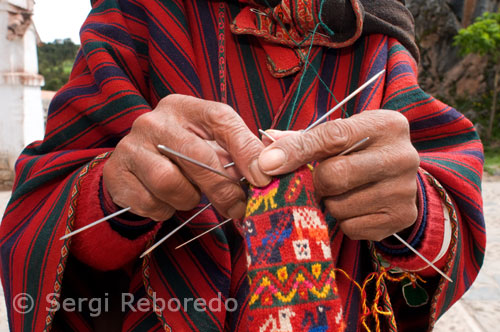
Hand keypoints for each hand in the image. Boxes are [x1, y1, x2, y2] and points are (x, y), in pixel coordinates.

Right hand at [103, 94, 270, 220]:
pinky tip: (166, 200)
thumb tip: (268, 171)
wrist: (136, 169)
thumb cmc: (183, 156)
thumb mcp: (210, 145)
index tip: (262, 178)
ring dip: (188, 198)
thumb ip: (237, 152)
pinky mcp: (116, 173)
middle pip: (196, 155)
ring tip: (189, 194)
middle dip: (222, 188)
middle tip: (238, 208)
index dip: (245, 149)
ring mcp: (131, 145)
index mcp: (185, 107)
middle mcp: (154, 120)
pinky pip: (151, 202)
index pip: (221, 119)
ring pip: (170, 183)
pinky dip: (165, 209)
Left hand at [258, 110, 419, 240]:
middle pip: (334, 175)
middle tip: (317, 181)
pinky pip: (351, 227)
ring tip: (339, 192)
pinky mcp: (402, 218)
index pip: (332, 137)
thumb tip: (266, 149)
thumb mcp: (340, 135)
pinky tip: (353, 207)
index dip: (296, 151)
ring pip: (339, 205)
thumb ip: (303, 139)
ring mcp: (404, 190)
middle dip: (316, 182)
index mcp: (385, 125)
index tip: (267, 164)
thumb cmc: (359, 151)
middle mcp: (402, 156)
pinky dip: (343, 220)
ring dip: (328, 203)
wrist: (400, 179)